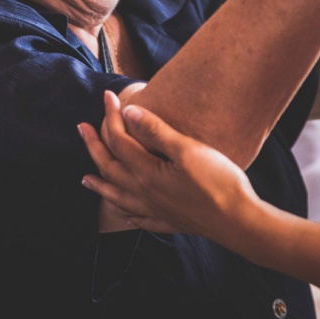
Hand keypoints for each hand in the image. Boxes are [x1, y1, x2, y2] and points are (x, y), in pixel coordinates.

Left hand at [81, 92, 260, 238]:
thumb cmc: (218, 182)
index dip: (111, 117)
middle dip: (94, 146)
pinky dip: (127, 213)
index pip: (120, 140)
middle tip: (81, 128)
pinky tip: (125, 213)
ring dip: (100, 184)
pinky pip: (140, 218)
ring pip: (118, 196)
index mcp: (148, 173)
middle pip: (111, 167)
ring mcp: (156, 209)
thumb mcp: (188, 150)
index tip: (107, 96)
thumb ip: (157, 132)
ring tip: (85, 178)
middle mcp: (145, 193)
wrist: (238, 220)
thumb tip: (129, 112)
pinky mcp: (170, 221)